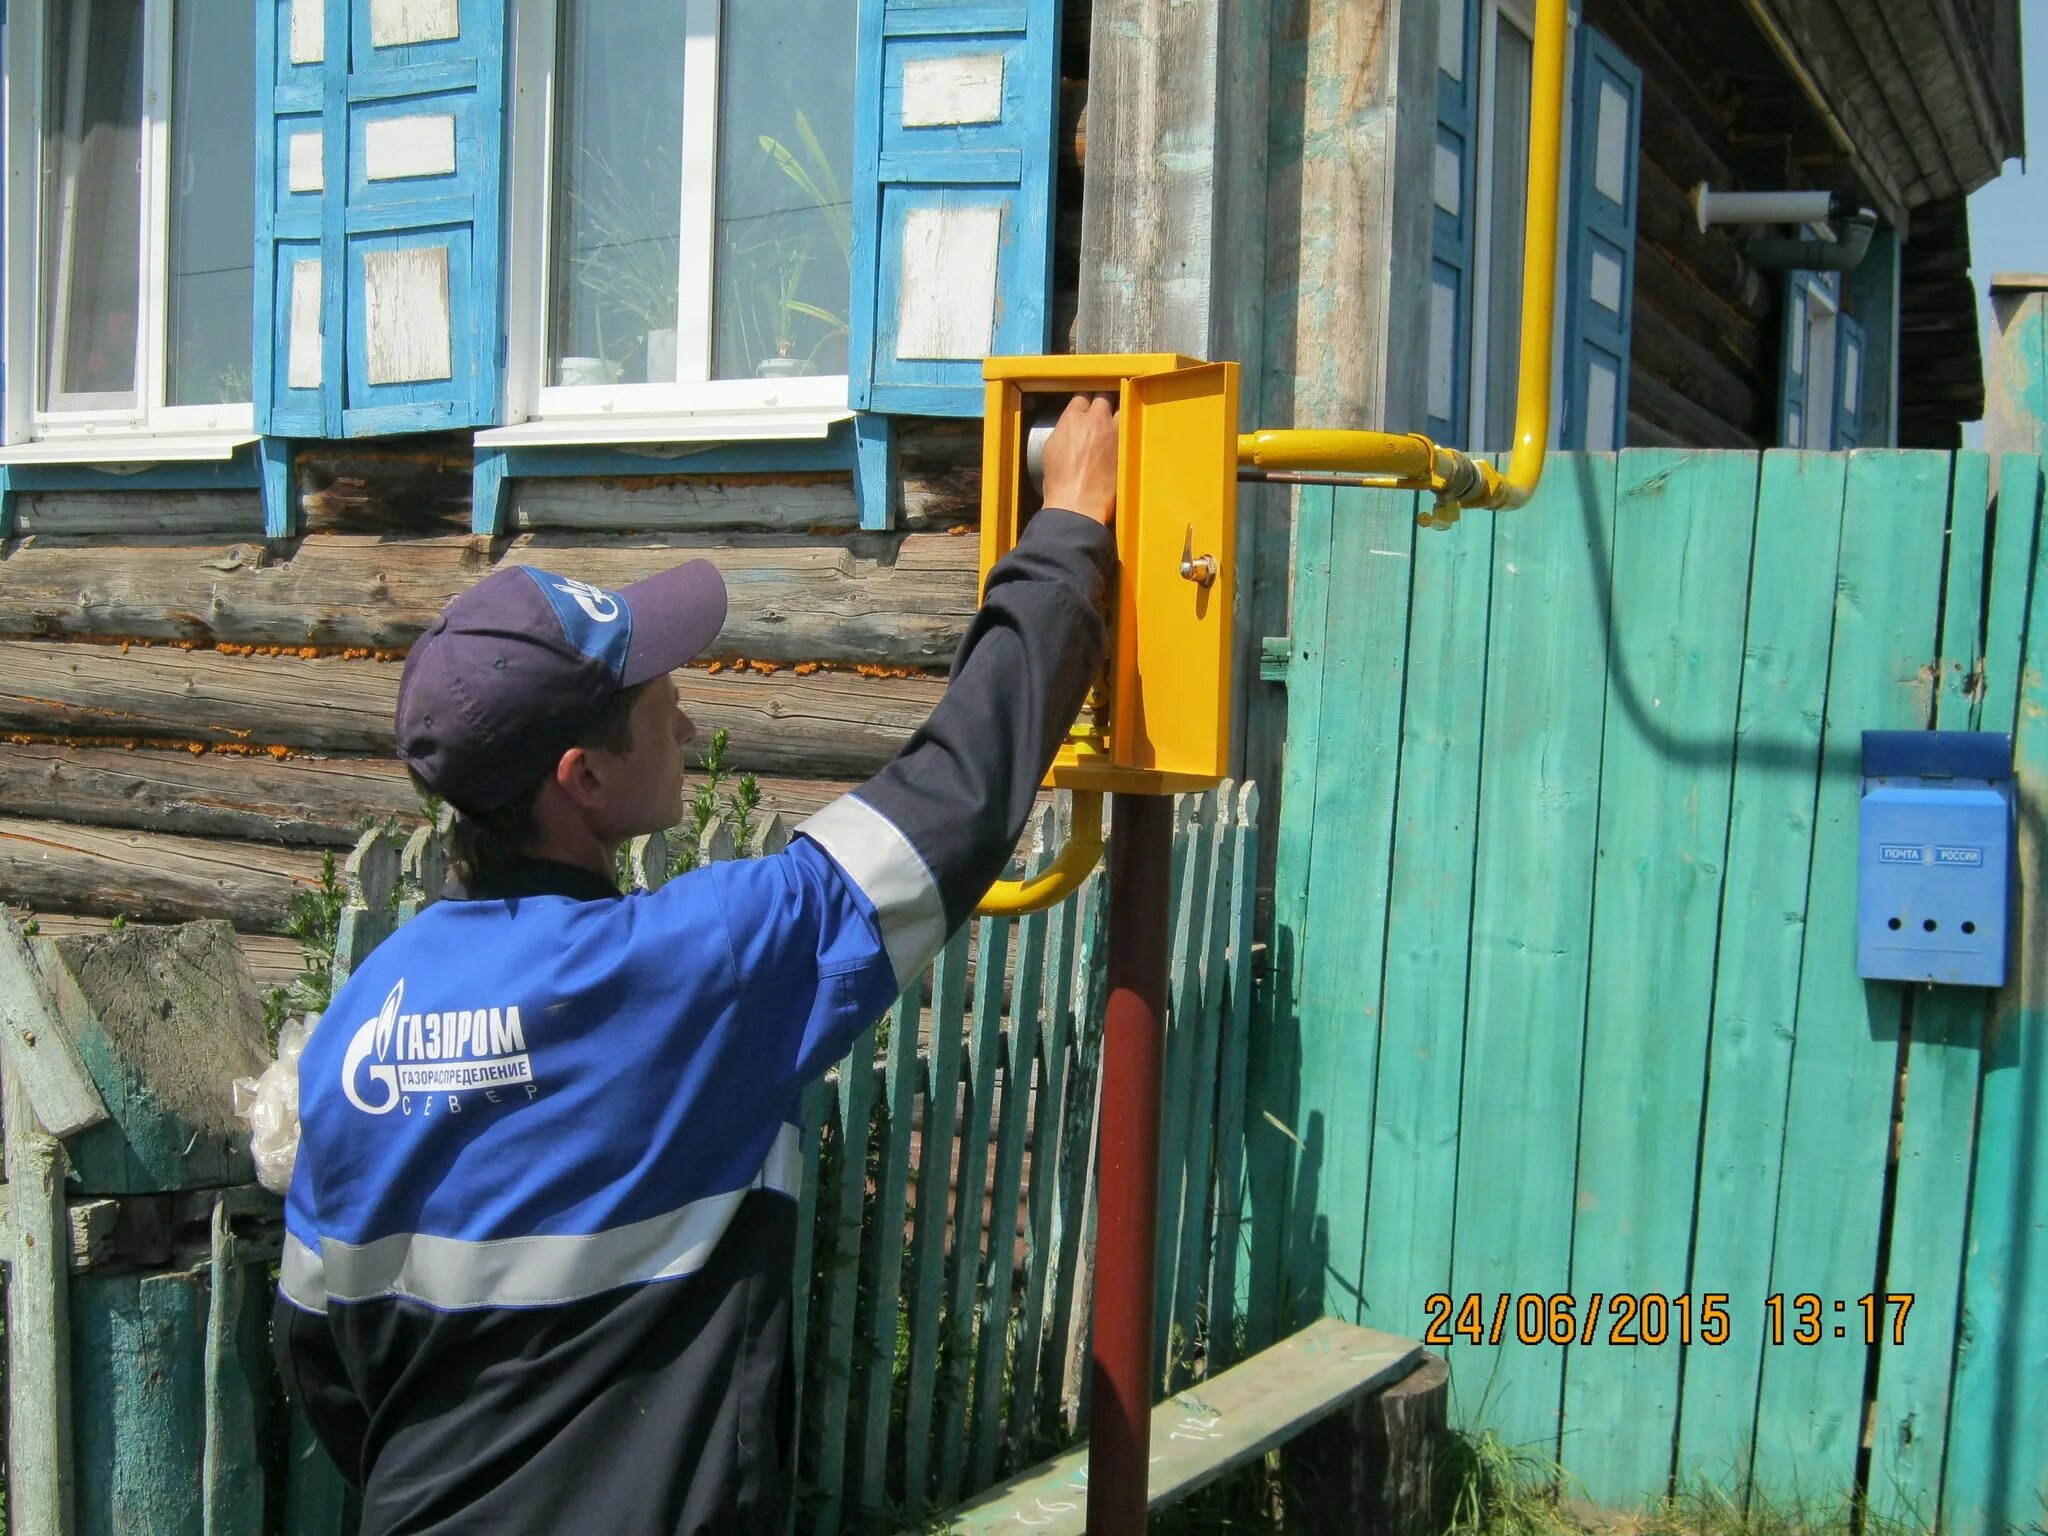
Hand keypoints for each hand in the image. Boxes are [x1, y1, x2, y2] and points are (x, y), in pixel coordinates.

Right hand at [1039, 394, 1118, 526]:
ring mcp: (1114, 433)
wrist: (1078, 502)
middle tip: (1099, 411)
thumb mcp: (1051, 449)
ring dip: (1116, 414)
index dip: (1083, 403)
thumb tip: (1070, 427)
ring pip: (1120, 409)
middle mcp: (1095, 421)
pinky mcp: (1126, 447)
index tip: (1084, 407)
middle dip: (1101, 402)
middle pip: (1103, 398)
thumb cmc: (1060, 481)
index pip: (1081, 397)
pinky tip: (1119, 438)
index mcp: (1073, 419)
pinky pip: (1128, 430)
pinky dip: (1124, 431)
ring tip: (1112, 421)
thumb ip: (1064, 430)